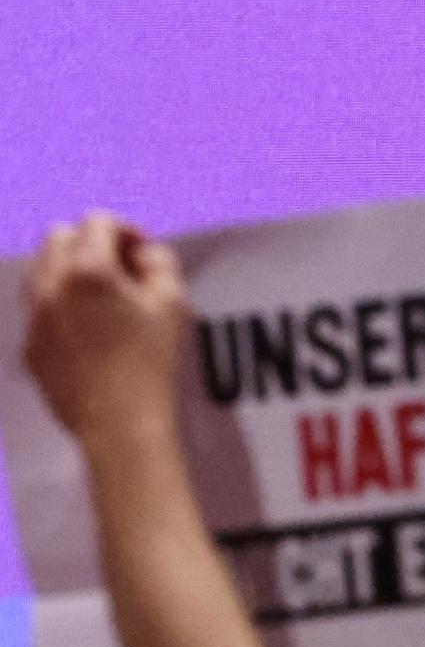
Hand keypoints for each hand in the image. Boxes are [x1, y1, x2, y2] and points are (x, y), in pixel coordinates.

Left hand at [21, 215, 187, 441]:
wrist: (120, 425)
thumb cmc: (152, 365)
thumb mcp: (173, 306)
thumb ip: (160, 264)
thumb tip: (143, 254)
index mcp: (89, 270)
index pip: (98, 221)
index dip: (127, 230)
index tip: (143, 252)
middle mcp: (52, 285)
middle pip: (59, 236)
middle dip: (91, 242)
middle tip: (122, 269)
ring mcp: (34, 316)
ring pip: (40, 269)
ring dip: (69, 269)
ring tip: (100, 297)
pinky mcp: (30, 344)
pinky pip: (38, 307)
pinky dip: (60, 304)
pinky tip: (87, 330)